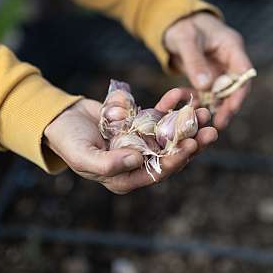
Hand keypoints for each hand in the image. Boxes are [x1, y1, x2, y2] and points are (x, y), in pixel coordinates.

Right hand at [43, 89, 216, 193]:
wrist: (60, 118)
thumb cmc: (68, 141)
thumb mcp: (83, 156)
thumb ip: (109, 164)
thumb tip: (138, 160)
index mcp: (126, 177)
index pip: (157, 172)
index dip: (176, 160)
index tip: (190, 145)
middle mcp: (137, 162)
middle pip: (171, 155)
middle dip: (192, 143)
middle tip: (211, 130)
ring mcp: (140, 142)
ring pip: (170, 135)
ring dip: (187, 124)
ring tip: (204, 111)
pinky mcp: (140, 124)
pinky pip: (159, 116)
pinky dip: (170, 106)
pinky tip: (182, 94)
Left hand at [164, 12, 253, 129]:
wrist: (174, 23)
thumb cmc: (182, 25)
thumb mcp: (185, 39)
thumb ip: (195, 61)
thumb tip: (205, 86)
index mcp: (231, 46)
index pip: (244, 72)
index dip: (240, 91)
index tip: (233, 107)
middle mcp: (229, 60)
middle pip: (236, 86)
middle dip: (229, 105)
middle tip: (220, 123)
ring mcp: (219, 69)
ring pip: (222, 93)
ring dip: (215, 108)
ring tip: (208, 124)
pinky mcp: (208, 76)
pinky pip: (207, 93)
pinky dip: (201, 102)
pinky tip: (193, 113)